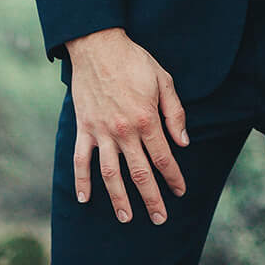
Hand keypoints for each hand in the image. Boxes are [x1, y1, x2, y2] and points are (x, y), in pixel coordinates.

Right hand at [66, 28, 188, 224]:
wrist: (99, 47)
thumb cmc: (135, 61)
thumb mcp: (164, 80)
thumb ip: (174, 113)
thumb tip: (184, 142)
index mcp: (146, 119)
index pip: (163, 157)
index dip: (173, 176)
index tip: (180, 191)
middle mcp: (124, 131)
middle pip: (140, 172)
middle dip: (151, 198)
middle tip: (160, 217)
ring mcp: (101, 132)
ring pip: (110, 173)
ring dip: (118, 198)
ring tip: (126, 217)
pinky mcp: (84, 128)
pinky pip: (80, 160)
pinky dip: (81, 180)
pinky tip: (85, 198)